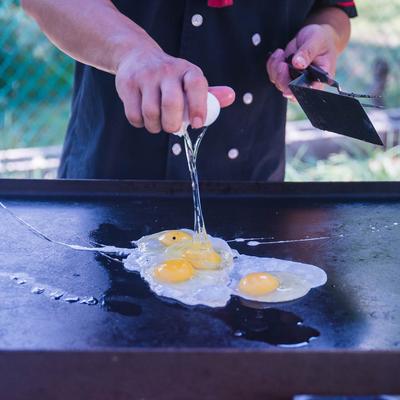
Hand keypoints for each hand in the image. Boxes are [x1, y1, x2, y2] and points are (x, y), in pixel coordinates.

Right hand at [116, 47, 234, 132]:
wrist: (136, 55)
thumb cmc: (171, 77)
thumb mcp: (190, 80)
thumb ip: (210, 94)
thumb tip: (231, 97)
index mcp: (187, 70)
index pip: (196, 86)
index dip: (198, 107)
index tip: (196, 125)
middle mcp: (166, 70)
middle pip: (171, 104)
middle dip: (173, 124)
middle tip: (173, 128)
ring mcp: (145, 76)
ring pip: (151, 113)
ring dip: (155, 127)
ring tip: (158, 123)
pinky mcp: (127, 84)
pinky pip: (134, 115)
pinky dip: (141, 124)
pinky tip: (144, 118)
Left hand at [266, 24, 338, 100]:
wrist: (315, 36)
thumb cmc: (322, 39)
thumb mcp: (317, 40)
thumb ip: (308, 52)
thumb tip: (298, 64)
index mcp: (319, 78)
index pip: (309, 91)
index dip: (298, 92)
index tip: (289, 86)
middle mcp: (306, 82)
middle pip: (290, 91)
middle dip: (282, 78)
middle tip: (282, 63)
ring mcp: (294, 79)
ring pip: (279, 83)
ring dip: (275, 70)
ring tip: (281, 54)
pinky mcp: (285, 74)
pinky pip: (274, 75)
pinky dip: (272, 65)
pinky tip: (279, 54)